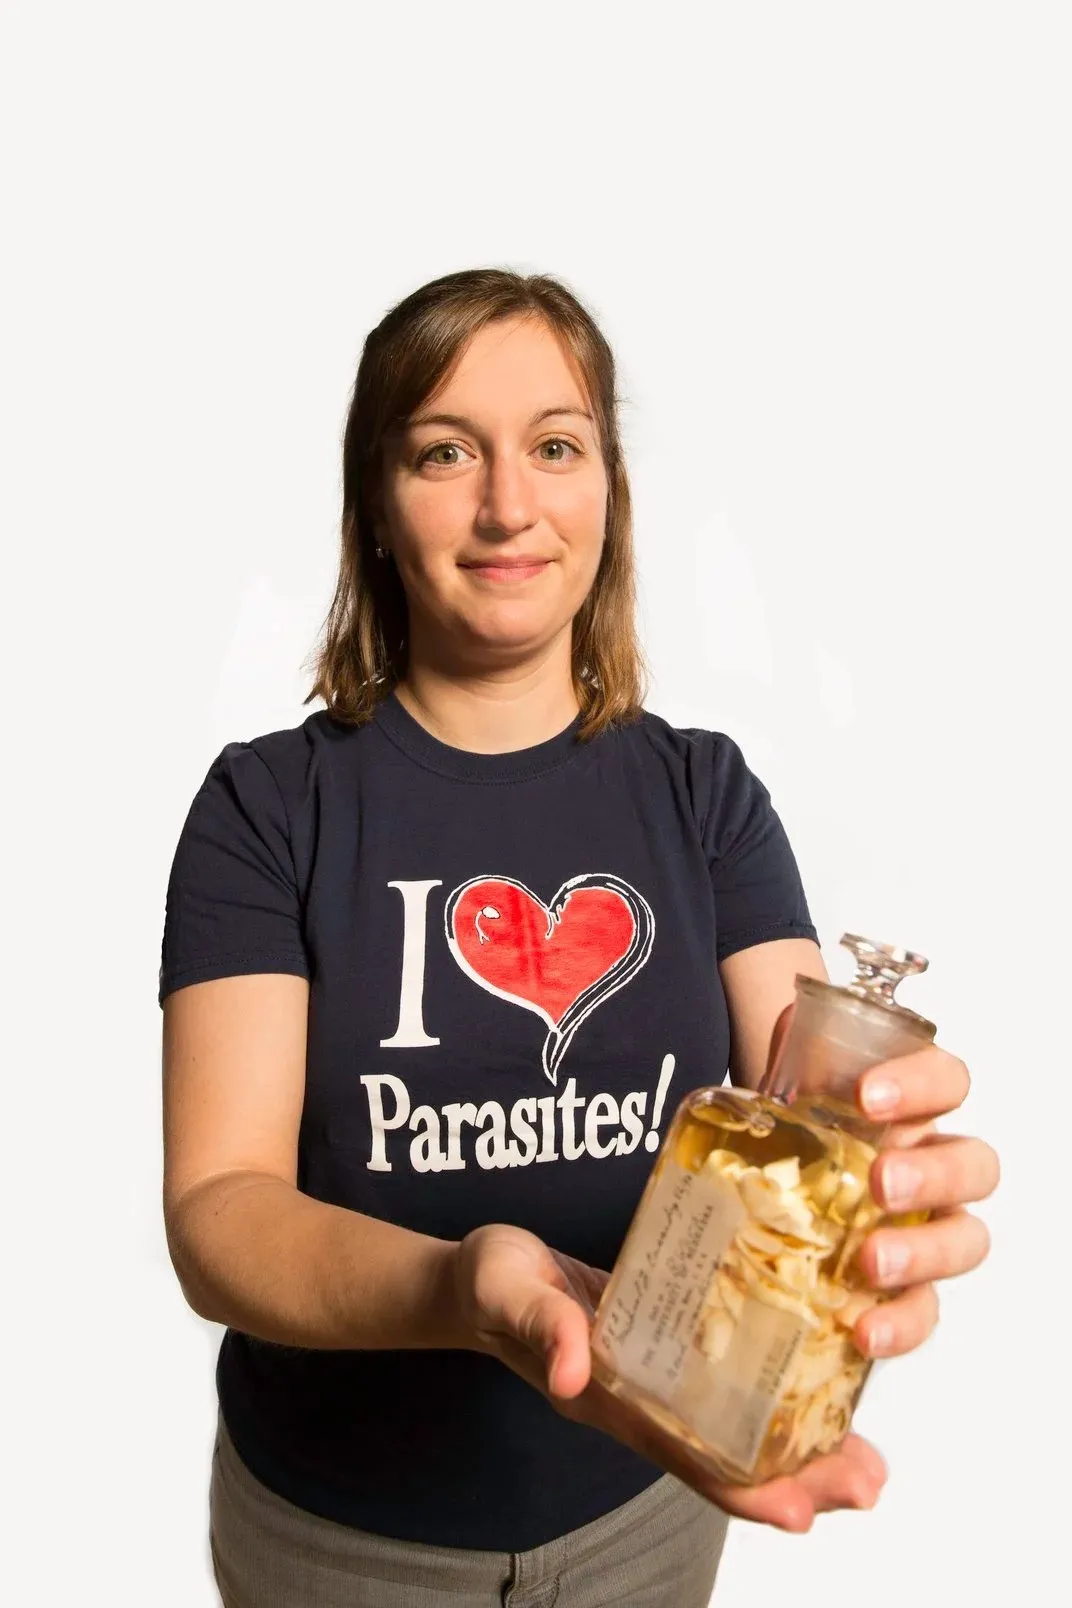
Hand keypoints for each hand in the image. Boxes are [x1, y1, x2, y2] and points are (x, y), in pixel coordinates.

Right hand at [452, 1223, 887, 1532]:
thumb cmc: (492, 1284)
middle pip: (728, 1458)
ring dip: (803, 1445)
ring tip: (868, 1455)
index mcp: (604, 1399)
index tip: (801, 1509)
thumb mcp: (508, 1289)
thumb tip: (573, 1370)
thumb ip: (540, 1324)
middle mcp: (640, 1402)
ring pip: (737, 1428)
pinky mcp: (666, 1342)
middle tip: (868, 1481)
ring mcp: (656, 1378)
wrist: (482, 1275)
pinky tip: (821, 1383)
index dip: (743, 1488)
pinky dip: (775, 1391)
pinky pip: (726, 1379)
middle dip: (800, 1478)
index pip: (684, 1457)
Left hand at [768, 1006, 1000, 1361]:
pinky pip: (924, 1311)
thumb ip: (792, 1052)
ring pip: (965, 1240)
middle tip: (881, 1182)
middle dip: (934, 1174)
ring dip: (925, 1252)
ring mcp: (927, 1229)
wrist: (769, 1177)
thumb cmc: (797, 1123)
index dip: (921, 1085)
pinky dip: (901, 1324)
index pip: (947, 1082)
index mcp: (914, 1107)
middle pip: (973, 1166)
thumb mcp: (789, 1081)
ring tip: (871, 1261)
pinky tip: (863, 1329)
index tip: (867, 1095)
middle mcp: (934, 1166)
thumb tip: (781, 1030)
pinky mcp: (904, 1288)